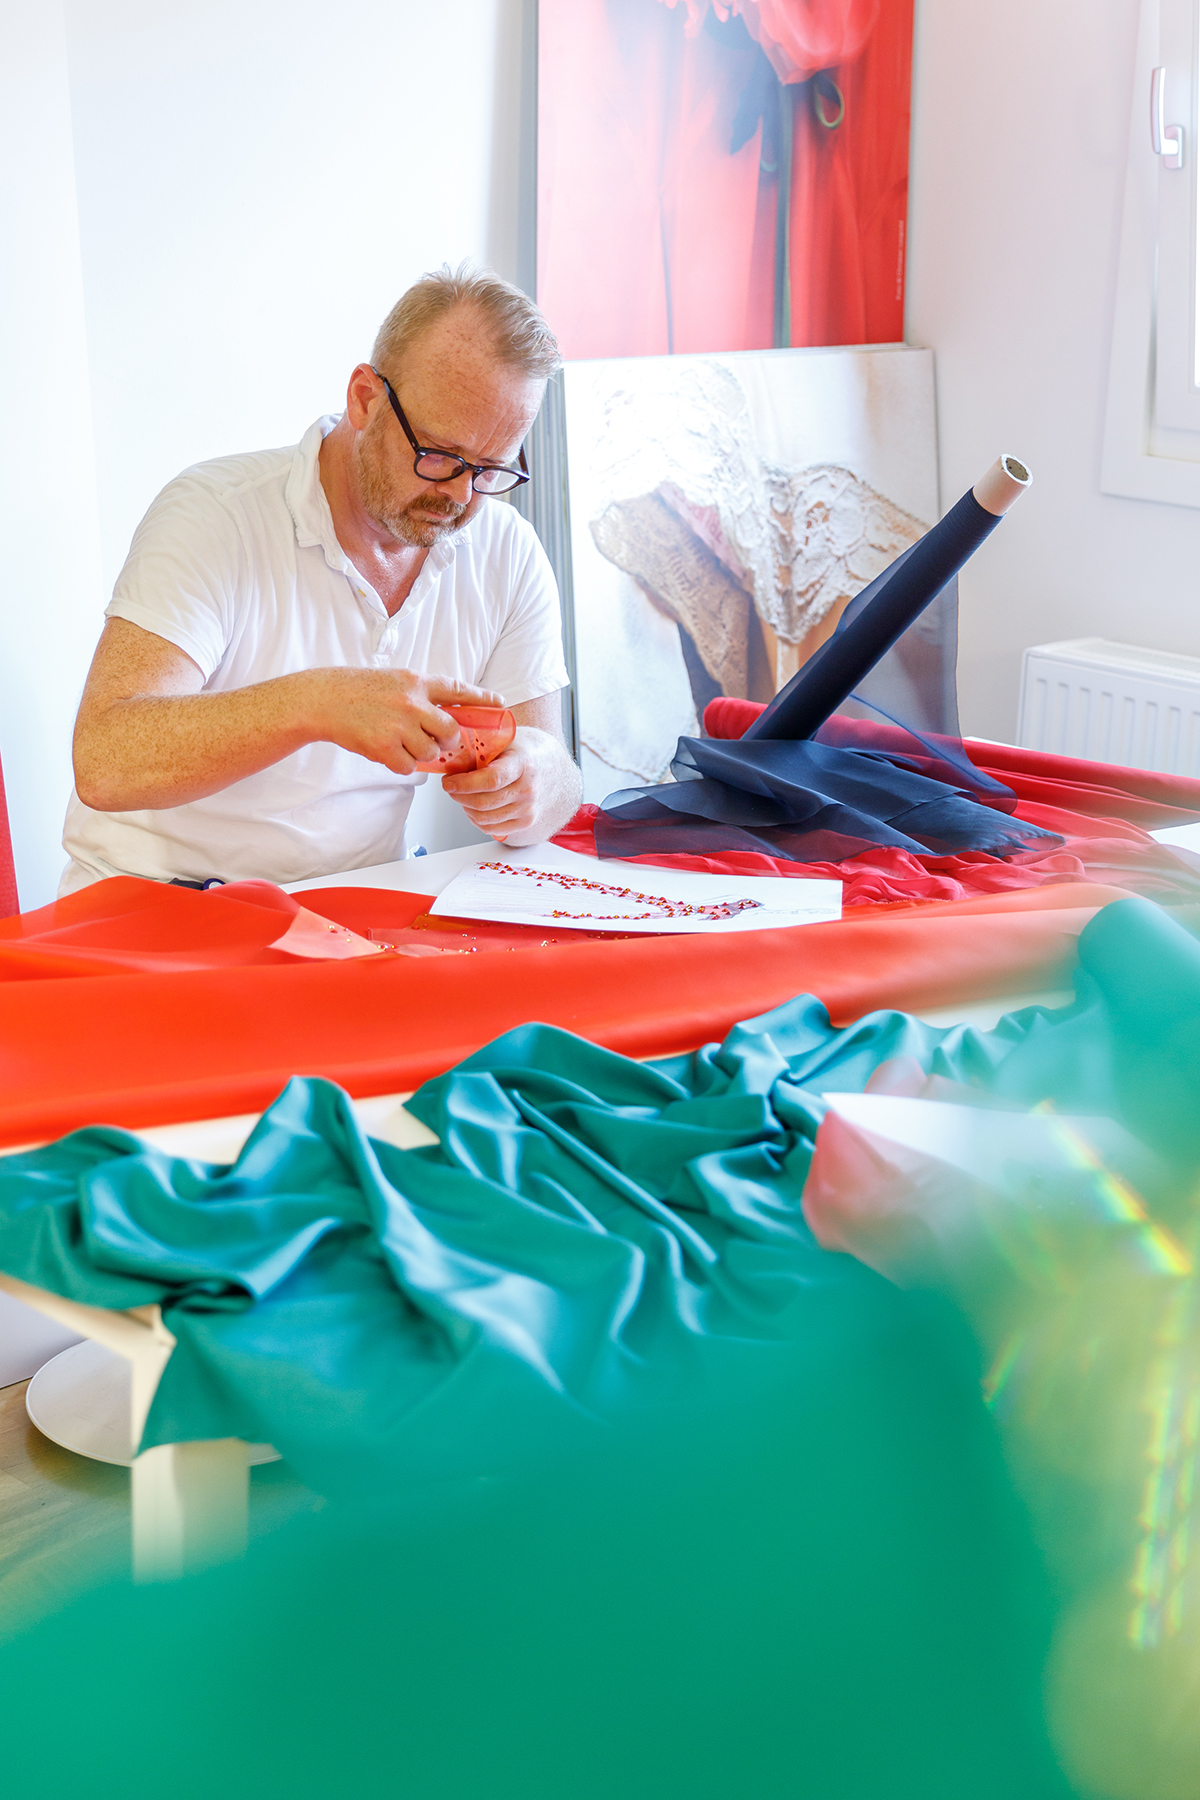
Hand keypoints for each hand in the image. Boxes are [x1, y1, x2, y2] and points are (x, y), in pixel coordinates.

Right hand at [308, 668, 503, 774]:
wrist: (322, 700)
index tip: (499, 703)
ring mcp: (399, 726)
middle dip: (447, 739)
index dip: (481, 698)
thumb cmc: (356, 690)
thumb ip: (419, 695)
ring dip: (420, 753)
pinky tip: (385, 751)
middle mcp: (412, 702)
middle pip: (450, 730)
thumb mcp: (393, 681)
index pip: (457, 689)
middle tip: (434, 739)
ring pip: (431, 752)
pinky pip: (409, 767)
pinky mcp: (385, 747)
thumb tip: (445, 718)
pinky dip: (400, 764)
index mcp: (415, 681)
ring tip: (399, 742)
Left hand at [442, 727, 560, 839]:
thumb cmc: (520, 751)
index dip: (464, 784)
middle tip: (450, 787)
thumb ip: (478, 751)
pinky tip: (474, 807)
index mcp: (523, 763)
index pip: (491, 780)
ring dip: (465, 808)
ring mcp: (529, 808)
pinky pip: (491, 829)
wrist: (547, 764)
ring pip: (484, 819)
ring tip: (462, 796)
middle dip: (459, 796)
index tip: (448, 781)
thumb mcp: (502, 741)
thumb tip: (448, 763)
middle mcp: (529, 789)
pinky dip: (476, 820)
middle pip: (484, 803)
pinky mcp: (526, 822)